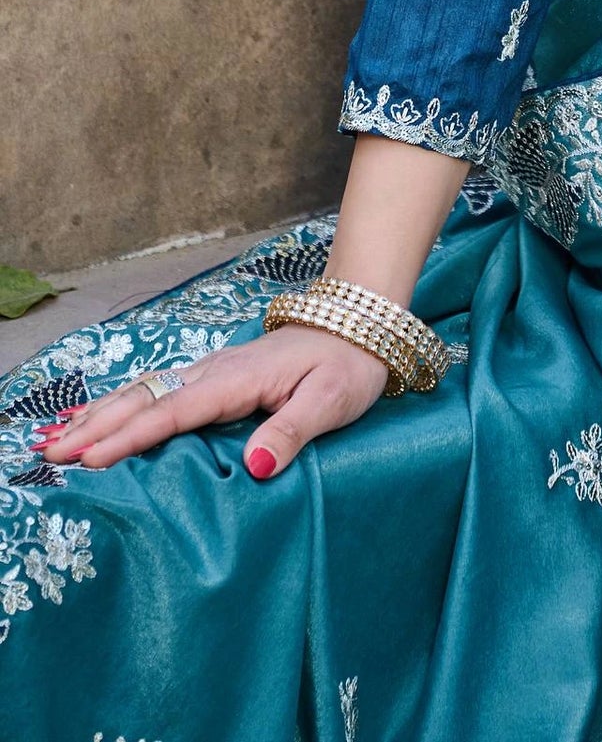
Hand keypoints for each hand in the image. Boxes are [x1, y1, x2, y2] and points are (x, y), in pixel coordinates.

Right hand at [32, 325, 390, 477]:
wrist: (360, 325)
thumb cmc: (348, 366)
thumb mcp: (333, 401)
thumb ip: (293, 432)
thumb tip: (256, 466)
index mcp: (238, 380)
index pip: (175, 412)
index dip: (132, 437)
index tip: (92, 460)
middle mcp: (216, 372)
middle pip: (146, 399)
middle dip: (97, 426)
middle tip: (51, 456)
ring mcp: (213, 372)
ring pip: (146, 392)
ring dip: (101, 415)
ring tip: (57, 441)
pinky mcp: (215, 378)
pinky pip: (158, 392)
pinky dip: (122, 405)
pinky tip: (101, 418)